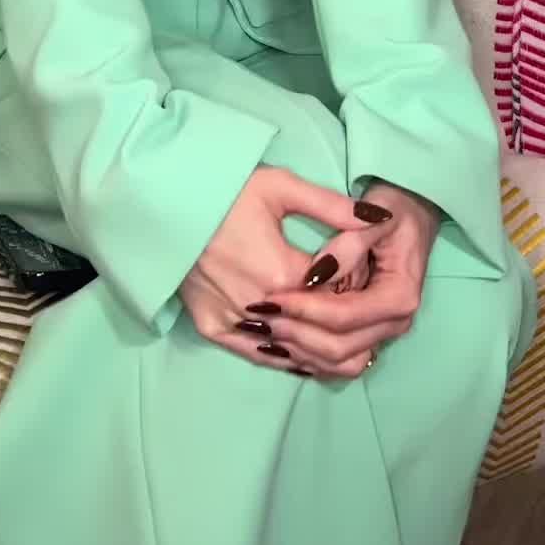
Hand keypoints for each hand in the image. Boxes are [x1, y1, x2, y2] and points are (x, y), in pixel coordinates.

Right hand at [176, 165, 389, 374]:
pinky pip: (259, 355)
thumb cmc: (225, 189)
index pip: (339, 293)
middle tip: (359, 304)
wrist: (163, 203)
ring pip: (293, 352)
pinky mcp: (212, 328)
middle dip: (344, 318)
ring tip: (346, 337)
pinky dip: (287, 357)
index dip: (356, 283)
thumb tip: (381, 219)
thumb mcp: (282, 187)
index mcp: (283, 273)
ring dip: (321, 347)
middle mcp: (261, 308)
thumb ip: (334, 207)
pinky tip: (307, 356)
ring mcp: (234, 322)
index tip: (362, 268)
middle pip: (319, 328)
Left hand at [251, 182, 442, 381]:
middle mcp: (394, 324)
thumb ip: (348, 244)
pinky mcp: (368, 338)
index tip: (272, 297)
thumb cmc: (391, 211)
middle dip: (297, 334)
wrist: (409, 217)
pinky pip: (336, 363)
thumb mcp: (374, 217)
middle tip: (260, 316)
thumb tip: (316, 275)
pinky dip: (308, 357)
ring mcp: (382, 335)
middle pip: (339, 347)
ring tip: (265, 330)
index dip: (306, 309)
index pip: (345, 315)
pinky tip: (279, 341)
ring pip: (336, 362)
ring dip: (299, 351)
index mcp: (399, 297)